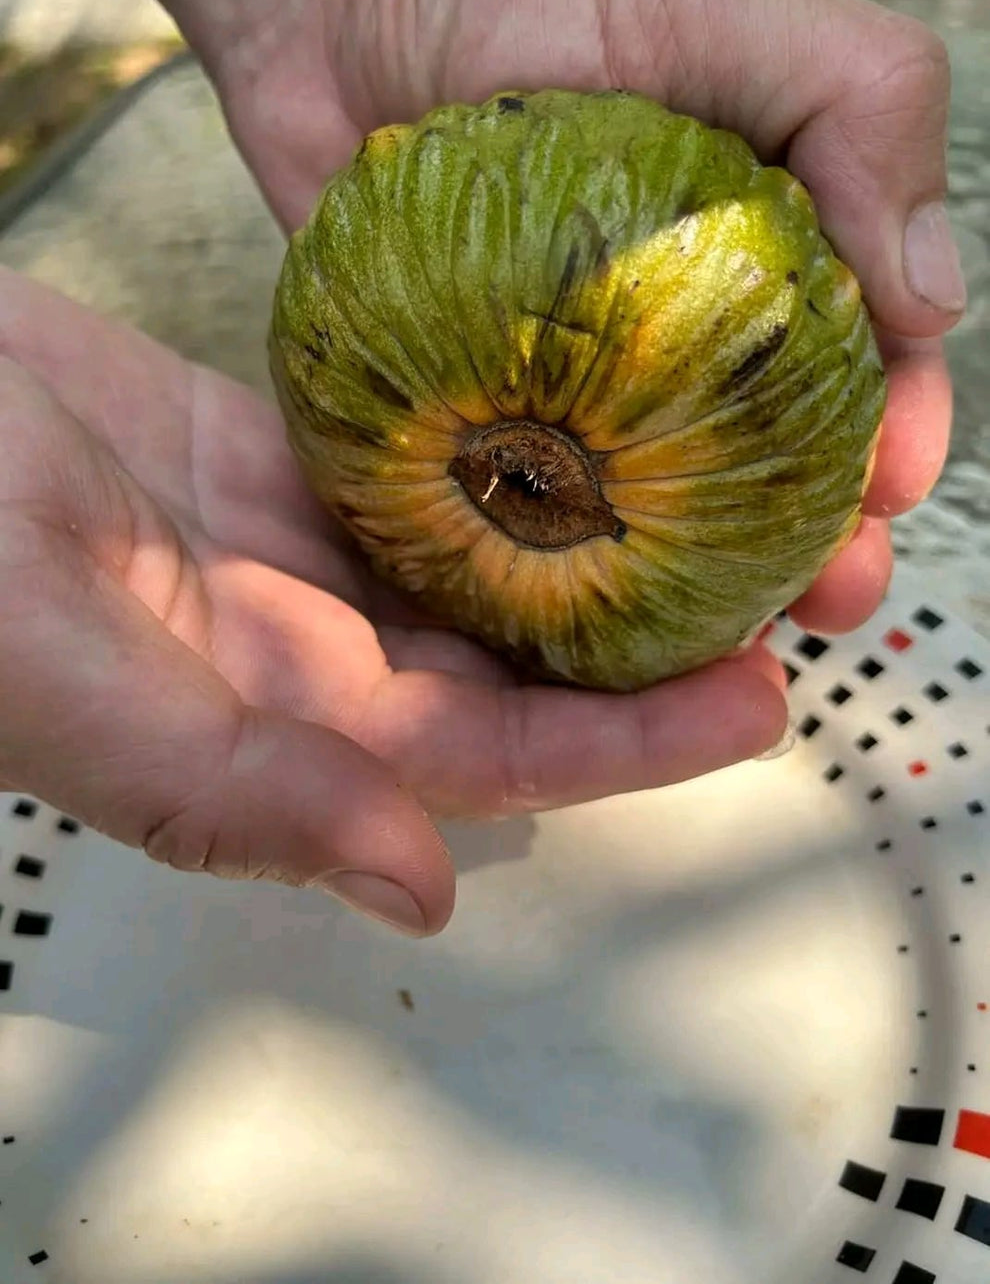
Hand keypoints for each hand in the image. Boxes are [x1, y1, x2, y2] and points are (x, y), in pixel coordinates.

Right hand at [0, 267, 784, 932]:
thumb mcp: (70, 681)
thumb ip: (237, 790)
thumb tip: (414, 887)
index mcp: (273, 737)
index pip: (488, 760)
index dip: (623, 745)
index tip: (751, 702)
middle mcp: (305, 660)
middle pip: (513, 672)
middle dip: (647, 649)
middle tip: (778, 591)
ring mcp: (298, 559)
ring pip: (481, 571)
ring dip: (595, 554)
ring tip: (716, 508)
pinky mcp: (283, 462)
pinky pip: (421, 468)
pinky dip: (506, 455)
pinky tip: (591, 426)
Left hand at [132, 0, 963, 634]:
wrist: (335, 0)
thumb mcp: (728, 3)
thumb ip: (859, 105)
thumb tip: (935, 295)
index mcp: (763, 247)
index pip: (858, 359)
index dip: (892, 432)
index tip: (892, 489)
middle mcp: (676, 326)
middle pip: (769, 458)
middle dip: (816, 538)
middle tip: (829, 598)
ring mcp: (576, 379)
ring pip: (661, 508)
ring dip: (708, 583)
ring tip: (723, 636)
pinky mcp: (479, 411)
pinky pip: (537, 509)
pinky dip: (573, 569)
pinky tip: (591, 614)